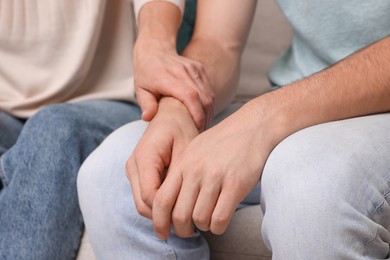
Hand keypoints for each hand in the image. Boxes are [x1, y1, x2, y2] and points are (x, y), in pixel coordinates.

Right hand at [126, 98, 198, 218]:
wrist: (171, 113)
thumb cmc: (182, 127)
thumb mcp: (187, 149)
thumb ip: (180, 175)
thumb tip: (182, 204)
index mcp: (145, 157)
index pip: (150, 196)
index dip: (168, 212)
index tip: (189, 220)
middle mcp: (133, 165)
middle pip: (142, 204)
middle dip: (163, 217)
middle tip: (188, 227)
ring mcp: (133, 169)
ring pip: (141, 203)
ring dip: (160, 213)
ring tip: (184, 217)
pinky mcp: (137, 173)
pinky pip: (144, 196)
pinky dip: (158, 204)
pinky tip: (177, 205)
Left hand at [134, 37, 213, 129]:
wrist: (155, 50)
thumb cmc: (146, 74)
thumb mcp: (140, 89)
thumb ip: (146, 104)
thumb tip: (148, 118)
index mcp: (167, 77)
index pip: (189, 95)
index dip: (196, 112)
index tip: (197, 126)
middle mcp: (183, 71)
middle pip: (203, 97)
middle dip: (204, 116)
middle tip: (199, 131)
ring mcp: (194, 68)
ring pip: (208, 94)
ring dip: (208, 112)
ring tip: (202, 125)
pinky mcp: (200, 69)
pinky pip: (209, 89)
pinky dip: (208, 104)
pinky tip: (203, 114)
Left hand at [151, 102, 274, 238]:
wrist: (253, 127)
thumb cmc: (223, 142)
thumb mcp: (195, 150)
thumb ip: (181, 173)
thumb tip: (169, 201)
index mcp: (182, 164)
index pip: (161, 200)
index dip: (158, 222)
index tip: (162, 233)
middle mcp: (195, 171)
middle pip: (178, 215)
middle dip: (182, 230)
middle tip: (189, 232)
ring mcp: (215, 177)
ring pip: (199, 219)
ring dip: (203, 227)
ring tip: (208, 221)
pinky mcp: (235, 183)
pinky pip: (220, 218)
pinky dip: (218, 226)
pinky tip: (221, 221)